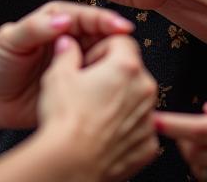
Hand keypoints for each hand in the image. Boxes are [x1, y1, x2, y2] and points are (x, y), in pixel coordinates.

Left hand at [0, 2, 135, 130]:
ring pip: (103, 61)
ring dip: (115, 66)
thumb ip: (35, 27)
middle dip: (117, 43)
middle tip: (131, 54)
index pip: (88, 16)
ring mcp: (75, 64)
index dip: (106, 21)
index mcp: (57, 19)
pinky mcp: (76, 88)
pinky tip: (119, 94)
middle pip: (102, 37)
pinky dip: (108, 88)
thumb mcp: (11, 39)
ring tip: (128, 74)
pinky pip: (96, 85)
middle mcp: (70, 39)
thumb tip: (65, 20)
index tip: (123, 27)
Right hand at [39, 33, 160, 181]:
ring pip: (137, 99)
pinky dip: (126, 128)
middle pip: (132, 70)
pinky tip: (104, 132)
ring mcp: (148, 119)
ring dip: (121, 101)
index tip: (89, 62)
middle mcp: (144, 90)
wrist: (70, 165)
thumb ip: (67, 53)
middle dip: (113, 75)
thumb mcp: (58, 75)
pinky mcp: (148, 145)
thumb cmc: (65, 121)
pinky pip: (140, 128)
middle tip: (89, 88)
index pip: (121, 41)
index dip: (102, 49)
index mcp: (126, 67)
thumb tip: (67, 43)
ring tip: (94, 113)